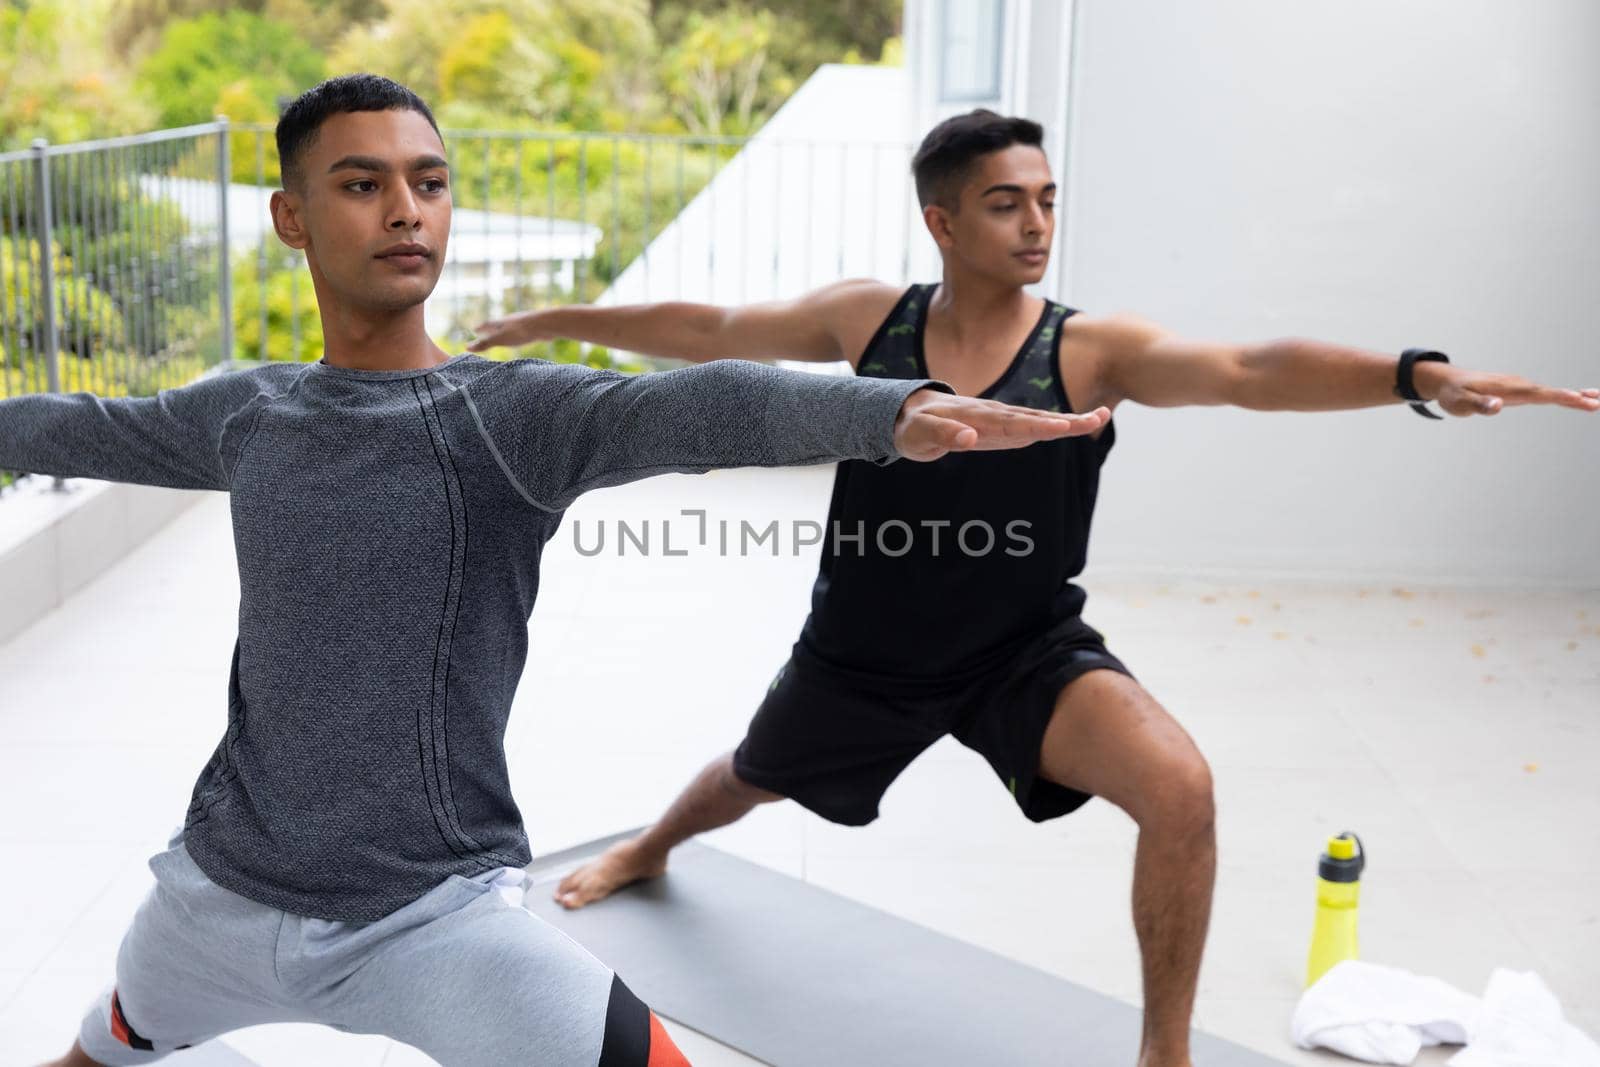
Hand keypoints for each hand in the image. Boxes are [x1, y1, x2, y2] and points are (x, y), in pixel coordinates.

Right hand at [466, 310, 554, 351]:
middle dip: (490, 328)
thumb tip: (467, 348)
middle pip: (497, 324)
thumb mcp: (500, 339)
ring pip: (509, 327)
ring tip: (501, 334)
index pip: (486, 324)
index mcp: (500, 323)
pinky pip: (520, 331)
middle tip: (484, 330)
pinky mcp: (532, 328)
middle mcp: (509, 321)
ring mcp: (521, 323)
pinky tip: (521, 336)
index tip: (474, 329)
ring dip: (502, 330)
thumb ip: (485, 343)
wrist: (545, 325)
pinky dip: (515, 334)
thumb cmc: (521, 332)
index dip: (480, 328)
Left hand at [893, 388, 1110, 460]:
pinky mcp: (1000, 427)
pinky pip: (1030, 426)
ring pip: (1038, 420)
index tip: (1063, 428)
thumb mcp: (917, 435)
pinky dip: (1053, 426)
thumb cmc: (911, 426)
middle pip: (1035, 418)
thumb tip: (969, 437)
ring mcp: (999, 420)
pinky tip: (1072, 427)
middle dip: (1067, 421)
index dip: (1038, 426)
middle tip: (1101, 417)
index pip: (1012, 422)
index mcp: (976, 417)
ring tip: (1099, 417)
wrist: (908, 412)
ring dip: (1067, 421)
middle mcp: (993, 415)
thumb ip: (941, 435)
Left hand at [1418, 364, 1599, 416]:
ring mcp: (1520, 387)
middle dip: (1576, 398)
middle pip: (1551, 393)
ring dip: (1574, 397)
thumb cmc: (1452, 393)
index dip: (1559, 397)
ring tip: (1597, 402)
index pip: (1538, 394)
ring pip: (1551, 393)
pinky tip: (1575, 399)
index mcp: (1508, 388)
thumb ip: (1478, 405)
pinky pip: (1545, 394)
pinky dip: (1563, 397)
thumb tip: (1498, 406)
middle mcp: (1517, 385)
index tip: (1579, 399)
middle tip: (1599, 402)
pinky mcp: (1519, 391)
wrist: (1448, 381)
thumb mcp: (1460, 403)